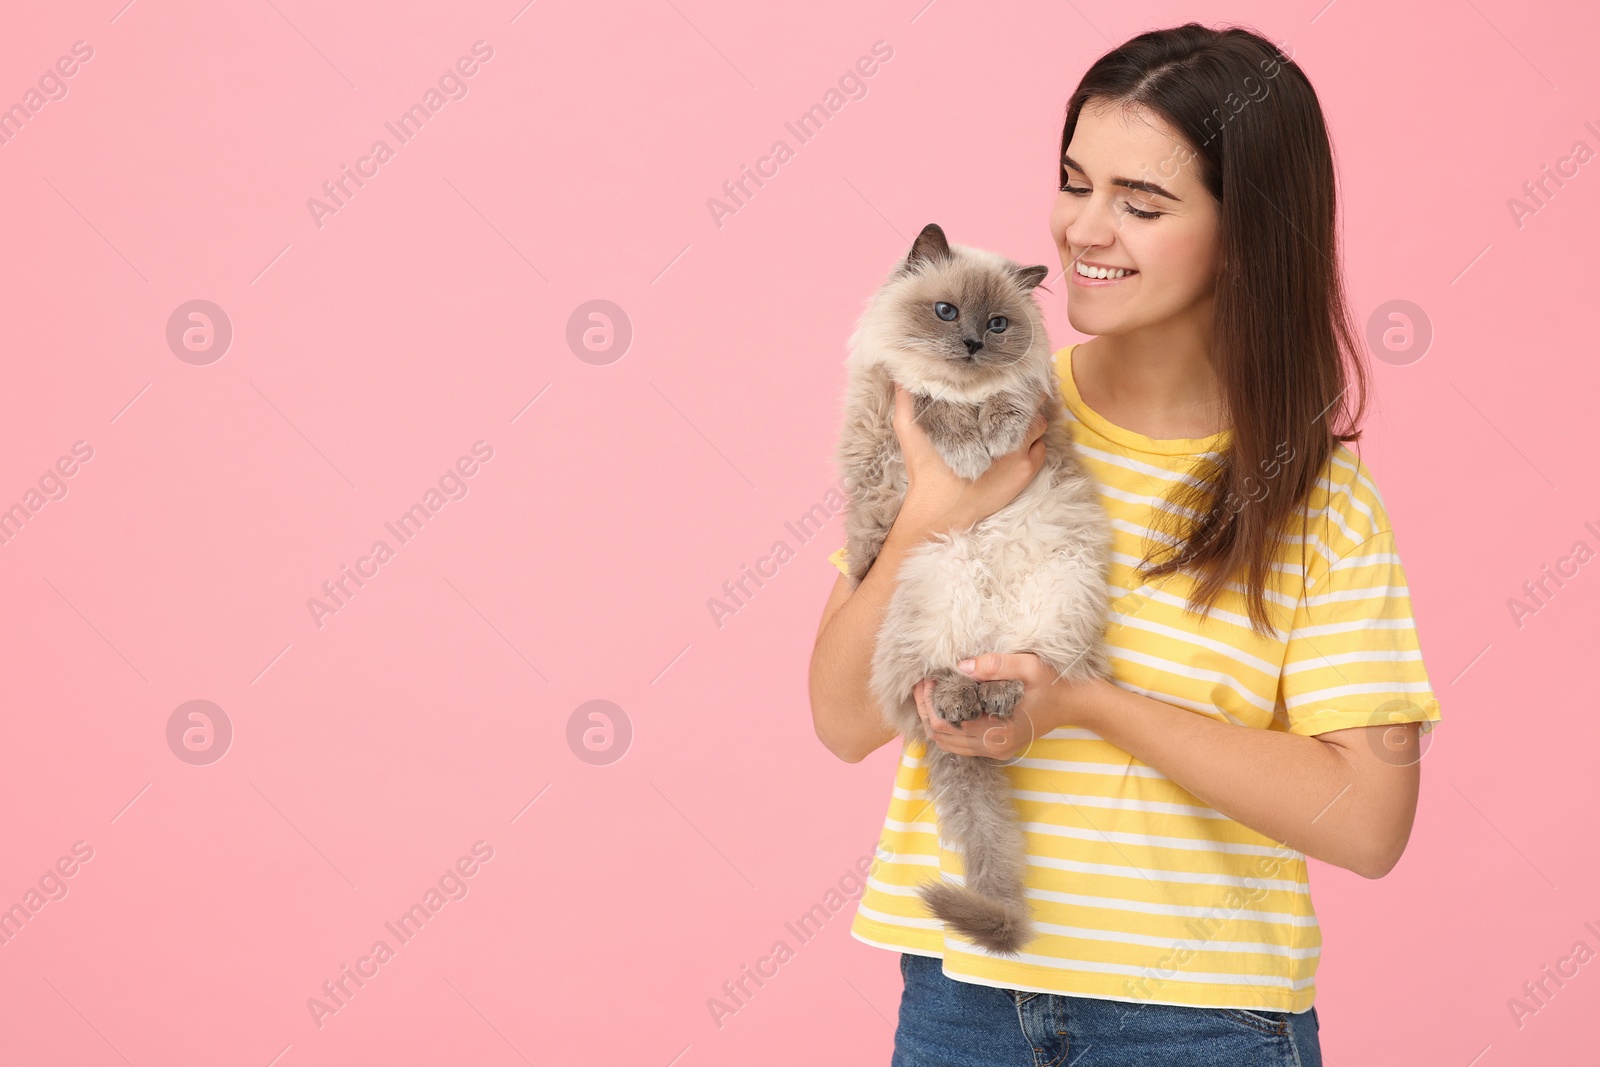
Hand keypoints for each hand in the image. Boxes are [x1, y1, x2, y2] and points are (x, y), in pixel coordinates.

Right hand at [892, 383, 1047, 537]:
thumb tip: (902, 371)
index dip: (1014, 381)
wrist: (938, 512)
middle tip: (1012, 393)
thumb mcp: (908, 429)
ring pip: (1039, 428)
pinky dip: (1033, 442)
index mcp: (987, 426)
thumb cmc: (925, 471)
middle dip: (1024, 400)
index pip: (1015, 394)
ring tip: (1014, 416)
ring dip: (1030, 421)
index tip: (1008, 374)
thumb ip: (906, 398)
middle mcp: (1011, 442)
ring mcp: (1022, 460)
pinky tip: (1016, 440)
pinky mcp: (1025, 476)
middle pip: (1033, 408)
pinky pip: (1040, 450)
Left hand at [913, 652, 1108, 759]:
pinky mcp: (995, 746)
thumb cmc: (1055, 683)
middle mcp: (992, 748)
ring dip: (934, 718)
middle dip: (925, 710)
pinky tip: (947, 703)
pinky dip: (947, 725)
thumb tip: (960, 667)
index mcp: (997, 733)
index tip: (928, 679)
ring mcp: (994, 750)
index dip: (929, 703)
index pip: (945, 726)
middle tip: (924, 683)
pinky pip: (960, 742)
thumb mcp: (1028, 667)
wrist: (1077, 703)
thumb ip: (995, 666)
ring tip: (931, 691)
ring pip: (947, 743)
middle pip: (940, 737)